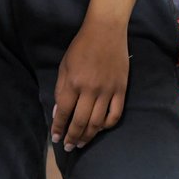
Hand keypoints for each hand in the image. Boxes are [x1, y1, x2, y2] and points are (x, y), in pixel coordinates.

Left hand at [51, 21, 128, 151]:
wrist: (106, 31)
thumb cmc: (81, 46)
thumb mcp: (64, 65)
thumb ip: (61, 89)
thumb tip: (59, 112)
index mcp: (73, 82)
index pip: (64, 112)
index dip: (59, 127)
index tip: (56, 138)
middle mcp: (90, 90)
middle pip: (81, 121)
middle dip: (73, 137)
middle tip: (68, 146)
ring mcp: (108, 91)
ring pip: (98, 122)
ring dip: (89, 135)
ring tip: (81, 142)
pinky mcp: (121, 90)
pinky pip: (115, 114)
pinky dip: (106, 125)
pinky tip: (99, 129)